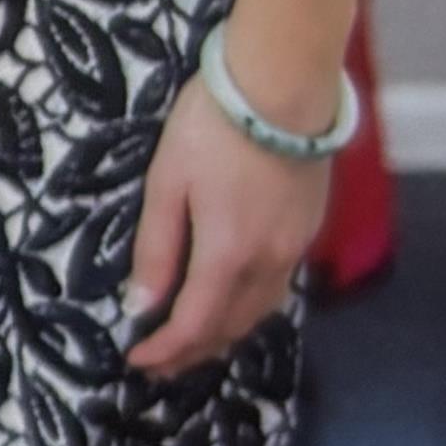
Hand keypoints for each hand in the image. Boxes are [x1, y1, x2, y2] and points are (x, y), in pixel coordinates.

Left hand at [122, 60, 335, 375]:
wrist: (283, 85)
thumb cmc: (213, 127)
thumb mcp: (166, 183)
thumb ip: (156, 249)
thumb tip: (140, 306)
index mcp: (227, 256)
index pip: (194, 325)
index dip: (165, 350)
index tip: (137, 361)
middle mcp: (268, 263)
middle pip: (230, 327)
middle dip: (193, 350)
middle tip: (161, 361)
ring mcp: (295, 246)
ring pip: (259, 311)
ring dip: (225, 333)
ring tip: (194, 340)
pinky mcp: (308, 227)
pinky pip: (277, 286)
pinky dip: (250, 306)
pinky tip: (233, 299)